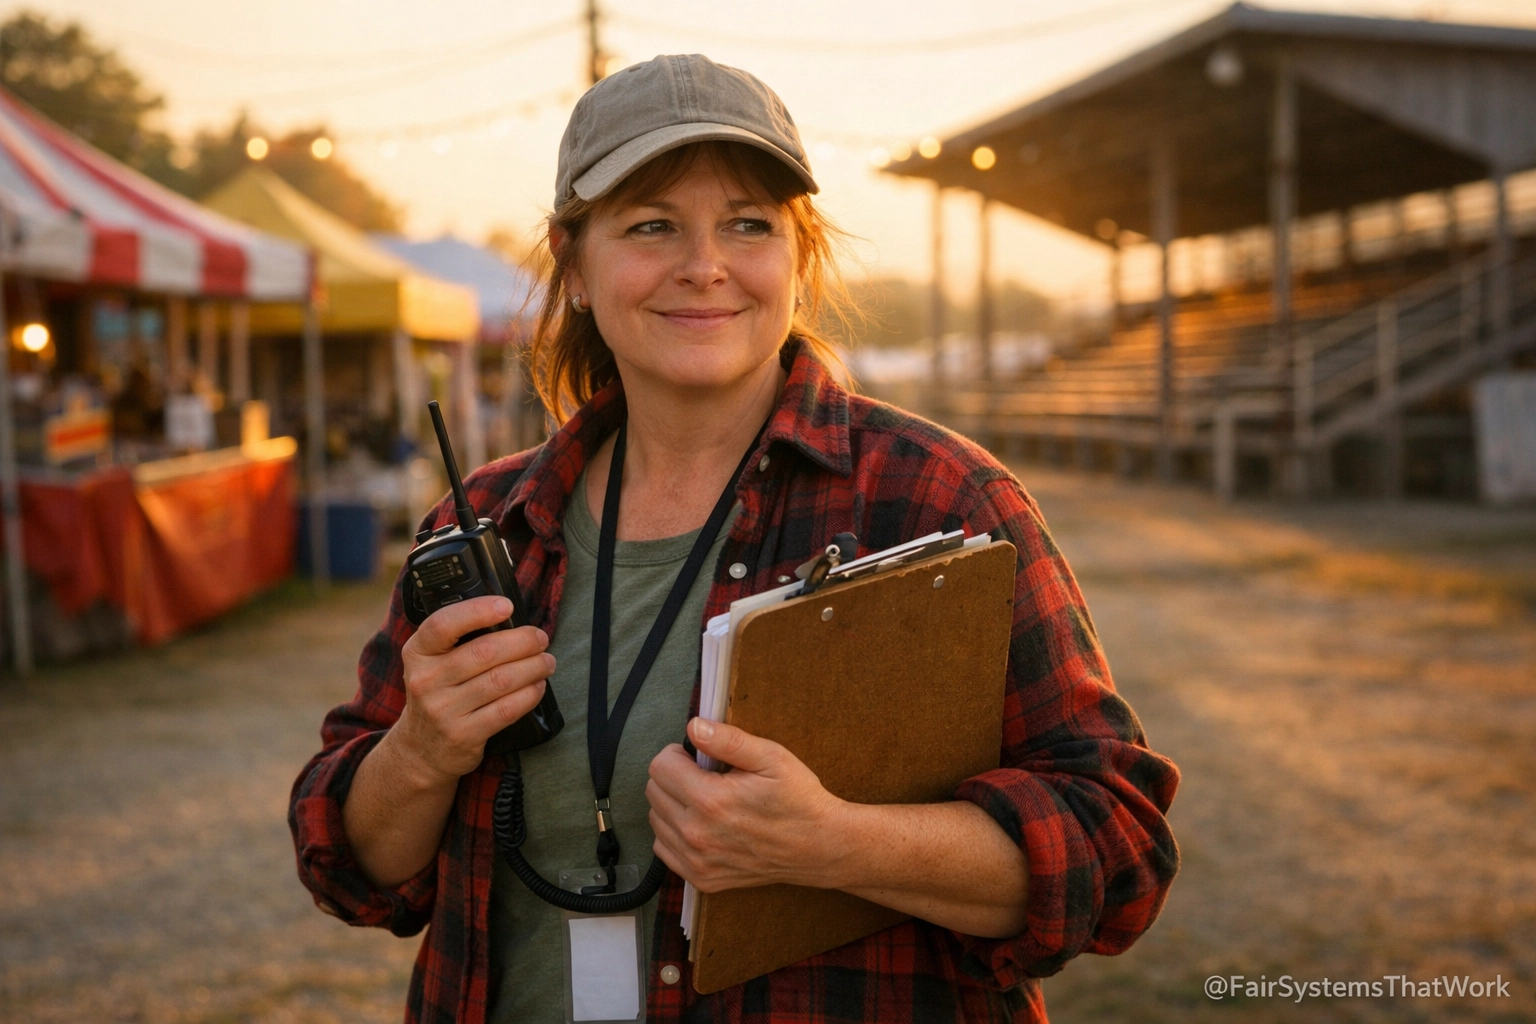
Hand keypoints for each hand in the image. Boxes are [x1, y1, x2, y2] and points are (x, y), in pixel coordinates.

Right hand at [392, 595, 554, 784]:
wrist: (421, 750)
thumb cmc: (438, 694)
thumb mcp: (433, 663)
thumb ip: (458, 640)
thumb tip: (511, 618)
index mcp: (417, 653)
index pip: (442, 624)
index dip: (477, 611)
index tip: (507, 606)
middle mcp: (425, 680)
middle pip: (484, 652)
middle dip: (522, 642)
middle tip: (540, 639)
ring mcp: (442, 710)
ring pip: (500, 680)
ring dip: (533, 667)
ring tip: (546, 662)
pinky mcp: (463, 735)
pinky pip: (506, 709)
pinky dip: (529, 695)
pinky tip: (538, 686)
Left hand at [646, 718, 847, 892]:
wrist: (818, 847)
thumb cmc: (798, 799)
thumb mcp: (771, 757)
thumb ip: (728, 740)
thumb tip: (694, 726)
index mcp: (711, 800)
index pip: (660, 766)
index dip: (678, 753)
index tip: (698, 756)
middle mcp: (697, 834)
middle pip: (654, 791)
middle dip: (674, 776)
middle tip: (706, 776)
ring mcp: (697, 861)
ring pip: (656, 820)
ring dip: (673, 804)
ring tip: (706, 800)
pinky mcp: (702, 879)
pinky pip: (664, 848)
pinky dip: (675, 832)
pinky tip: (702, 824)